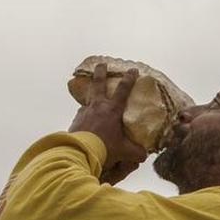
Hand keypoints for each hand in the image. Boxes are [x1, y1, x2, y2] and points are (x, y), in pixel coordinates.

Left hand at [69, 63, 148, 177]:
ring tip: (92, 99)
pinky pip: (81, 115)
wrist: (80, 152)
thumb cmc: (105, 148)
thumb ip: (136, 152)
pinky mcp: (75, 121)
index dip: (129, 79)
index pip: (123, 90)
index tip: (133, 70)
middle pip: (98, 84)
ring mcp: (84, 112)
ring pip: (87, 99)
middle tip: (101, 64)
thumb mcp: (124, 151)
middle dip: (101, 72)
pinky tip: (85, 122)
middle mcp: (97, 106)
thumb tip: (144, 155)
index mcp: (112, 110)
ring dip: (90, 96)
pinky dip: (85, 116)